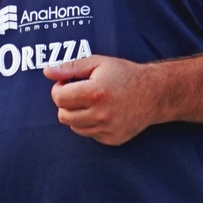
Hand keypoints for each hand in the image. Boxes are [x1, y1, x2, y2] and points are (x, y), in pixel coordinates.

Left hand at [44, 54, 164, 145]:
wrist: (154, 93)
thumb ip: (71, 67)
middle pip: (63, 116)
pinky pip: (90, 134)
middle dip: (66, 103)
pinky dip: (91, 124)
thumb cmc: (124, 74)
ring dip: (77, 115)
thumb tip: (47, 72)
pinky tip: (103, 112)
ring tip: (92, 102)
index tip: (68, 83)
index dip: (59, 88)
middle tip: (79, 93)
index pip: (59, 98)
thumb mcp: (98, 63)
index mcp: (94, 92)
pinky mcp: (112, 139)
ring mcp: (107, 129)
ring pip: (74, 127)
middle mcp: (100, 114)